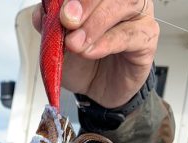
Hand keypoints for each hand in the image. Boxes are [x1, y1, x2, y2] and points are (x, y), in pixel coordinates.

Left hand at [32, 0, 158, 107]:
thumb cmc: (83, 62)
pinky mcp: (146, 38)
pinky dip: (107, 42)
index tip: (59, 11)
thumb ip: (50, 26)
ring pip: (124, 4)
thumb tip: (41, 13)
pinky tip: (91, 52)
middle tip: (67, 22)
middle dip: (84, 4)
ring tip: (76, 44)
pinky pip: (130, 34)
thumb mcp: (58, 45)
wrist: (99, 90)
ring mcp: (138, 15)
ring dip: (95, 24)